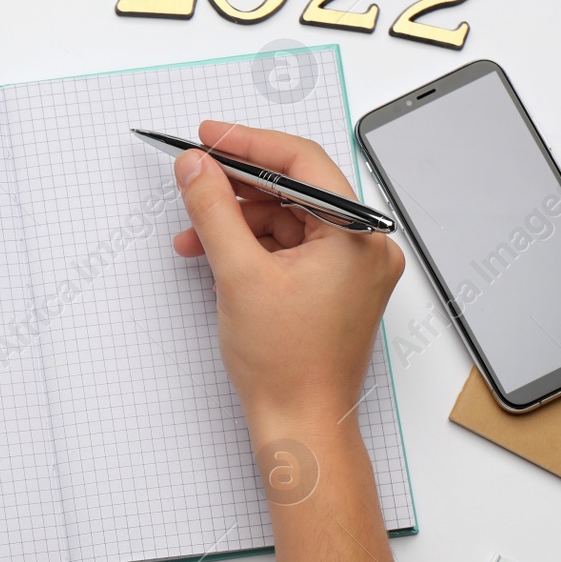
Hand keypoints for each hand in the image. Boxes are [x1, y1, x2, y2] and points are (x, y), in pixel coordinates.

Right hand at [172, 121, 402, 440]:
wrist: (301, 425)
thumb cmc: (288, 368)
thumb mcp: (239, 275)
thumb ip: (214, 210)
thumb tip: (196, 167)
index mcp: (359, 236)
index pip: (303, 162)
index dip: (249, 144)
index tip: (210, 136)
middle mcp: (366, 246)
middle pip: (296, 189)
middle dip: (238, 186)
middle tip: (195, 177)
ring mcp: (353, 268)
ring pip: (289, 218)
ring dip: (239, 220)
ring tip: (194, 232)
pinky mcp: (335, 287)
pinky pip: (292, 246)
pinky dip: (253, 245)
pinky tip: (216, 253)